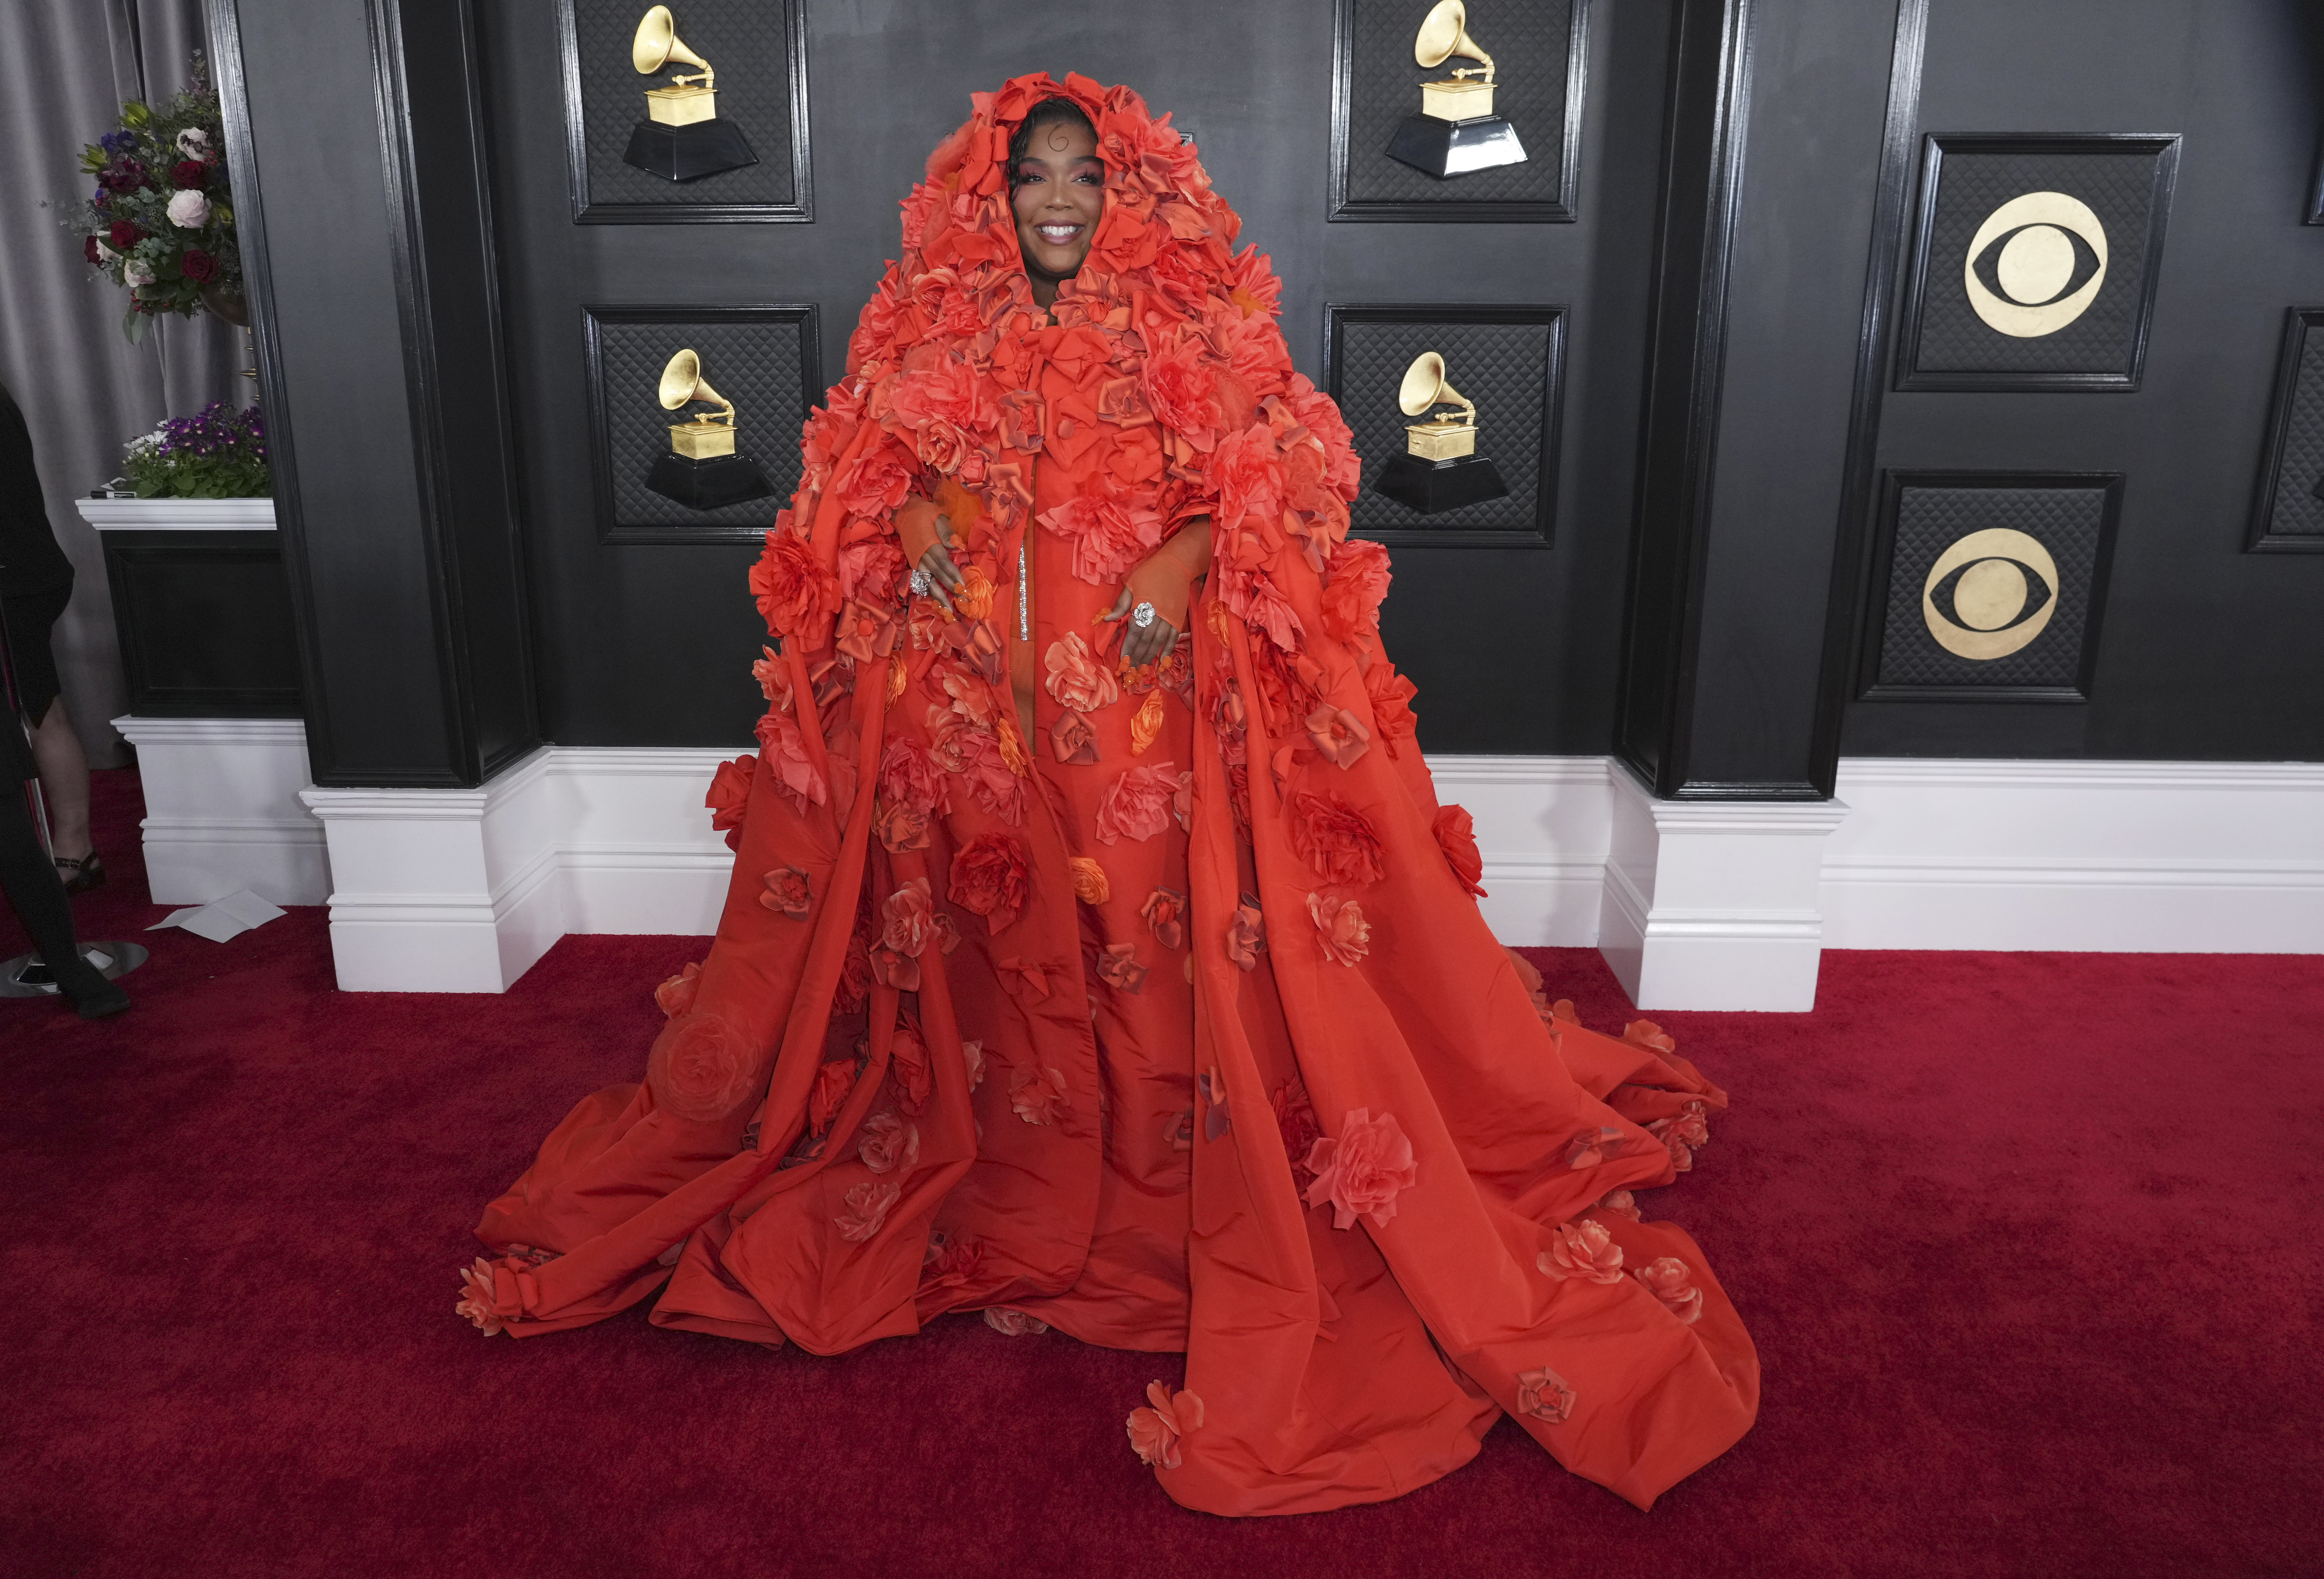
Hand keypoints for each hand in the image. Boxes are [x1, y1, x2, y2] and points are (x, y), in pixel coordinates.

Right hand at [897, 496, 964, 615]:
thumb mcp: (937, 515)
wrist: (902, 512)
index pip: (942, 562)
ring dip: (937, 596)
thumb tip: (956, 545)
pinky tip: (937, 602)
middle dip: (948, 590)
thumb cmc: (924, 512)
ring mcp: (915, 561)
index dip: (952, 575)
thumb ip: (946, 530)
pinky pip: (921, 581)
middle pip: (936, 575)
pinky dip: (928, 592)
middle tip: (961, 602)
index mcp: (928, 543)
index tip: (963, 586)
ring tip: (948, 610)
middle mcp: (920, 555)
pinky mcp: (913, 564)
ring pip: (926, 582)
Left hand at [1100, 515, 1210, 667]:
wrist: (1177, 565)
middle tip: (1131, 669)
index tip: (1123, 659)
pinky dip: (1168, 651)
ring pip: (1159, 643)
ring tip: (1142, 668)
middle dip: (1138, 656)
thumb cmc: (1150, 573)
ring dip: (1150, 657)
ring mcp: (1170, 619)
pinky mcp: (1179, 620)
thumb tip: (1108, 621)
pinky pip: (1174, 639)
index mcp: (1144, 606)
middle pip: (1146, 641)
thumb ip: (1120, 605)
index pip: (1135, 632)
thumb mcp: (1131, 585)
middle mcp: (1158, 615)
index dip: (1128, 647)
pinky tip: (1163, 662)